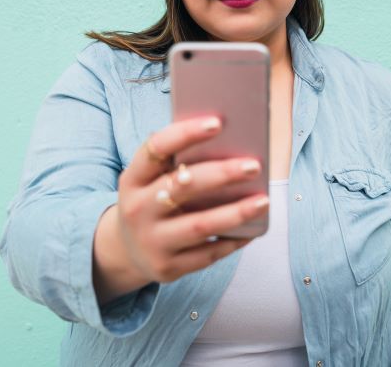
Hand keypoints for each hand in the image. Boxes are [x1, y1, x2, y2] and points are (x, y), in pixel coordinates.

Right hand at [93, 116, 268, 301]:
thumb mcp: (151, 179)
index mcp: (133, 178)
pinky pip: (208, 254)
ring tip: (264, 201)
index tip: (218, 122)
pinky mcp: (167, 268)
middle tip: (254, 165)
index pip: (156, 148)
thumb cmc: (152, 200)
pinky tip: (253, 230)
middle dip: (221, 174)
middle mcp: (137, 209)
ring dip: (235, 213)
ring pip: (200, 225)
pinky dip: (233, 241)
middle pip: (183, 187)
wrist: (126, 250)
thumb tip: (231, 141)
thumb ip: (178, 161)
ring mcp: (151, 241)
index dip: (185, 134)